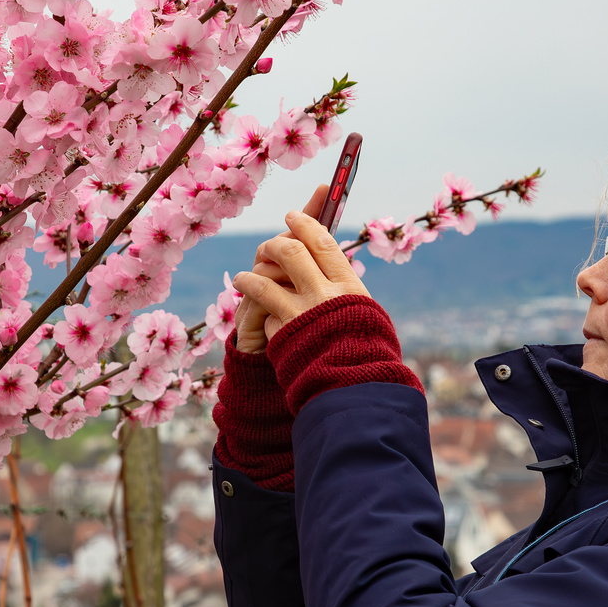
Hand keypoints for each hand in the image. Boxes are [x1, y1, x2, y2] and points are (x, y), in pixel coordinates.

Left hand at [233, 186, 370, 347]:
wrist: (352, 390)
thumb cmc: (363, 354)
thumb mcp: (364, 315)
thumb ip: (344, 290)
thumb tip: (327, 263)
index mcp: (350, 285)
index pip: (323, 241)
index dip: (305, 224)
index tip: (293, 217)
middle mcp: (325, 293)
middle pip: (292, 250)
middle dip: (276, 242)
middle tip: (268, 244)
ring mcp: (301, 311)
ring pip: (267, 276)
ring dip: (252, 272)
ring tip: (243, 276)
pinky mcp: (282, 330)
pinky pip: (265, 307)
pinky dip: (257, 304)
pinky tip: (248, 302)